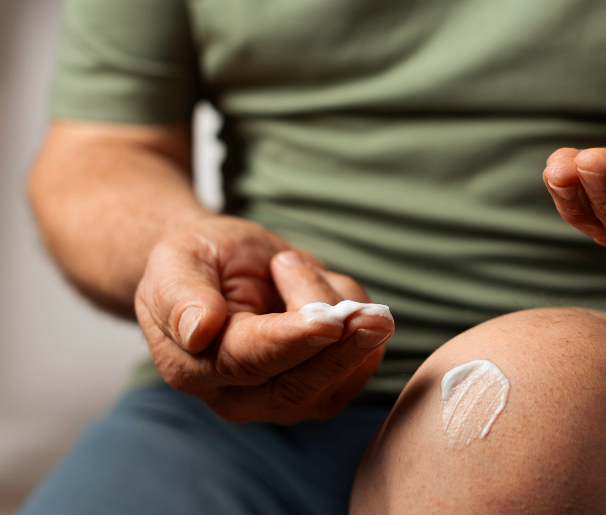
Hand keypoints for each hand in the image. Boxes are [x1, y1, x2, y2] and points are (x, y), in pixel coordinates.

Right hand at [134, 216, 393, 422]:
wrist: (222, 267)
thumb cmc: (197, 262)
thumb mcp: (176, 260)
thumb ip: (180, 296)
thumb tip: (200, 330)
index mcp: (194, 367)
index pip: (249, 361)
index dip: (290, 341)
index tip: (327, 321)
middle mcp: (240, 396)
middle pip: (301, 383)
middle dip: (341, 349)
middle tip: (375, 316)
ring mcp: (286, 398)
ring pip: (337, 372)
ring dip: (343, 313)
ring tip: (293, 263)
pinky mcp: (325, 388)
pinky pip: (361, 362)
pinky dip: (355, 313)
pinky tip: (321, 286)